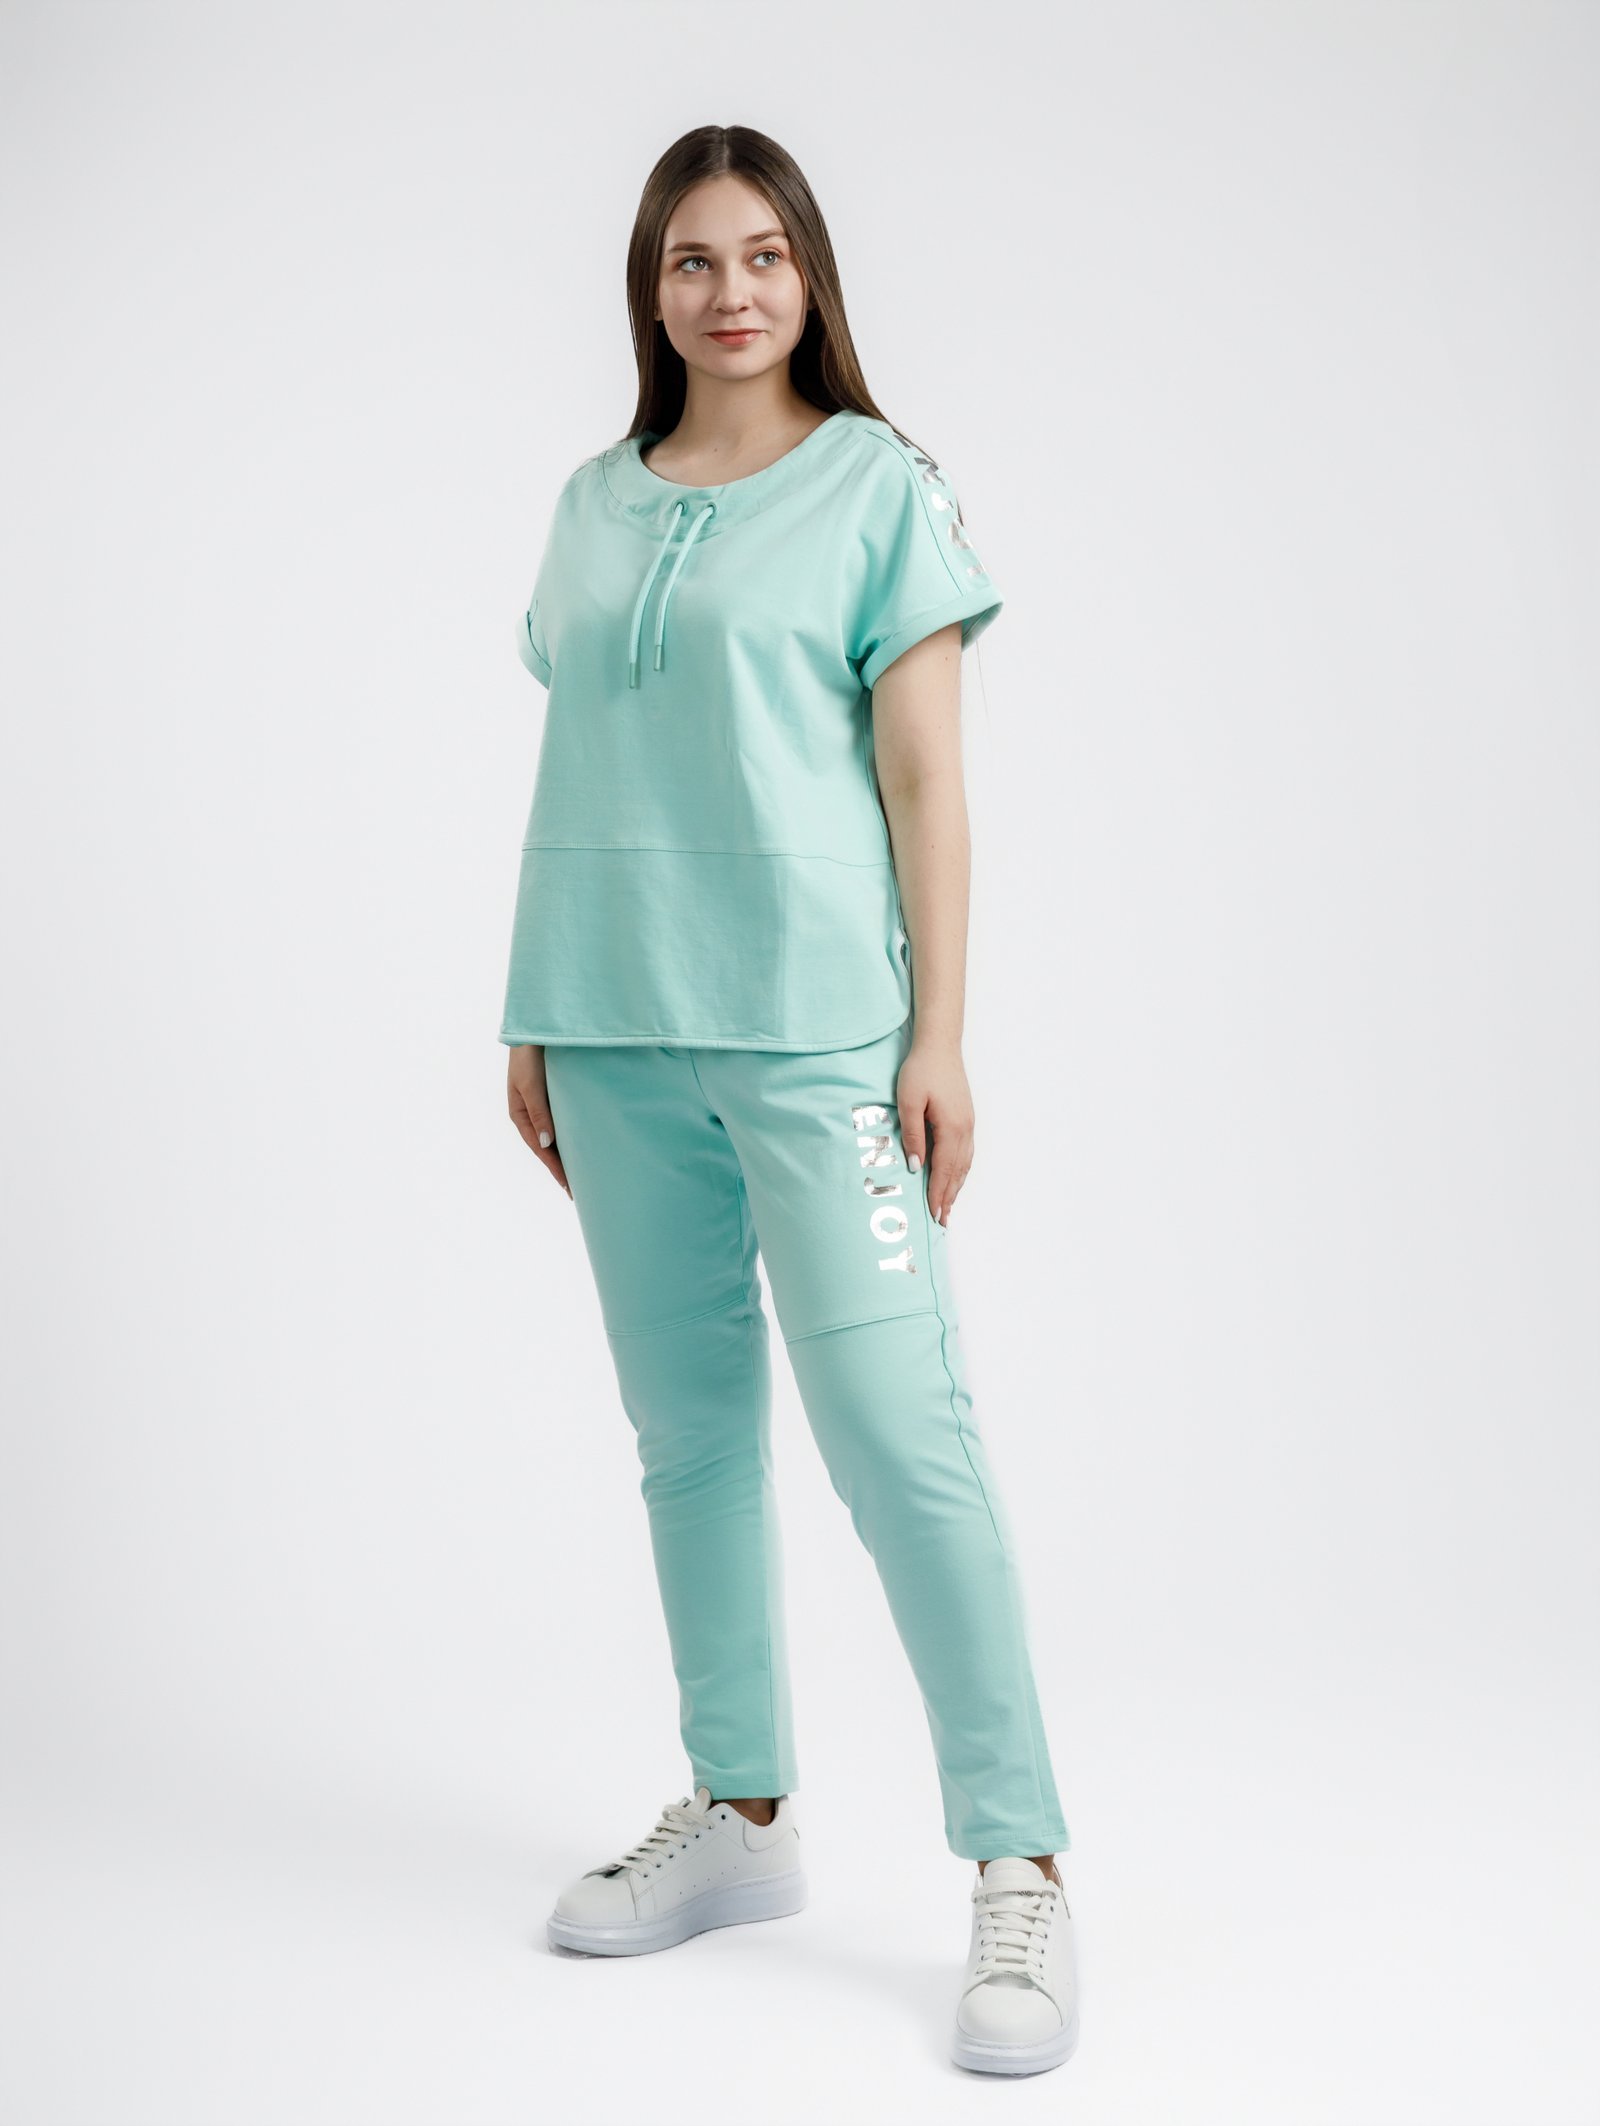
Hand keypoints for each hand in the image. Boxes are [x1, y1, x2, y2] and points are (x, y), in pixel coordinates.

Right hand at [507, 1044, 571, 1196]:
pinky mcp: (555, 1095)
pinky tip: (584, 1143)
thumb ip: (539, 1112)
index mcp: (520, 1114)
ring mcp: (543, 1105)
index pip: (540, 1149)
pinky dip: (572, 1135)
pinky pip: (564, 1121)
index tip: (569, 1187)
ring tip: (584, 1174)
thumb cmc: (528, 1054)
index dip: (555, 1168)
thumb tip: (547, 1145)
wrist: (535, 1027)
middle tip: (580, 1190)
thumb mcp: (530, 1084)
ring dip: (568, 1154)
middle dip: (562, 1168)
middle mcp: (531, 1113)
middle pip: (548, 1148)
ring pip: (557, 1136)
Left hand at [897, 1036, 972, 1225]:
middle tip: (942, 1221)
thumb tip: (916, 1167)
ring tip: (949, 1206)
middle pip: (957, 1172)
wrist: (940, 1045)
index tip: (933, 1215)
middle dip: (949, 1197)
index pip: (943, 1170)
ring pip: (965, 1164)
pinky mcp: (966, 1118)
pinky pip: (966, 1152)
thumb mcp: (908, 1102)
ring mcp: (969, 1124)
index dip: (937, 1194)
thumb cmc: (921, 1070)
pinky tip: (956, 1177)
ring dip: (957, 1187)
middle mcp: (965, 1129)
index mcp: (951, 1127)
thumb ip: (913, 1135)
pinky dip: (961, 1171)